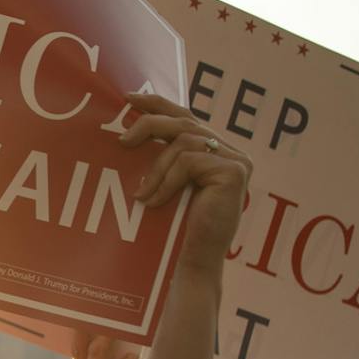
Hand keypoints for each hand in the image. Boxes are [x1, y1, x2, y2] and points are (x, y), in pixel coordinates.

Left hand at [119, 93, 252, 270]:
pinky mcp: (234, 172)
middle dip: (149, 126)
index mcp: (216, 150)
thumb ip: (163, 158)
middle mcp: (232, 151)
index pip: (186, 116)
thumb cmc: (176, 228)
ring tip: (142, 193)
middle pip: (185, 123)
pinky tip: (154, 202)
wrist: (194, 260)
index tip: (129, 98)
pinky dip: (166, 181)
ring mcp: (237, 160)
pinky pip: (189, 162)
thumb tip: (128, 132)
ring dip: (156, 168)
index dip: (159, 104)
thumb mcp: (167, 184)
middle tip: (121, 140)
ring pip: (184, 143)